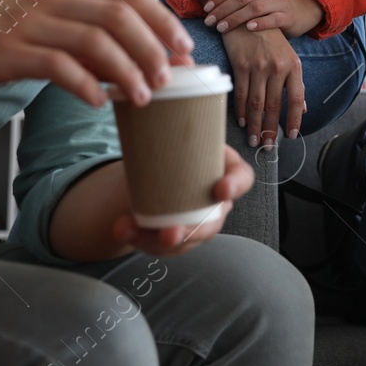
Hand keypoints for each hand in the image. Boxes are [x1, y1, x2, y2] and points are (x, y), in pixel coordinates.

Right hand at [0, 0, 192, 108]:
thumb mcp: (39, 20)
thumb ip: (79, 32)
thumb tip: (126, 59)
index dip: (163, 20)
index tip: (185, 48)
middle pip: (121, 14)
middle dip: (155, 47)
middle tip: (172, 78)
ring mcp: (31, 22)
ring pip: (97, 39)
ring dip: (127, 70)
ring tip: (143, 97)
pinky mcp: (10, 50)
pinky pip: (59, 65)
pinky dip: (86, 84)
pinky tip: (99, 103)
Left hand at [110, 145, 253, 254]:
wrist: (154, 167)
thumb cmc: (174, 147)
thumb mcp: (177, 135)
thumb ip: (170, 131)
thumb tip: (144, 120)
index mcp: (225, 170)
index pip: (242, 178)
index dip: (235, 185)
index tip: (221, 190)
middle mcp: (216, 202)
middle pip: (212, 223)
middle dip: (192, 230)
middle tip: (171, 232)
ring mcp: (197, 223)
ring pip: (184, 240)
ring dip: (158, 241)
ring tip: (132, 231)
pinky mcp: (176, 237)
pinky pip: (160, 245)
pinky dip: (138, 237)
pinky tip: (123, 229)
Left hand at [203, 0, 322, 36]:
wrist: (293, 11)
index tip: (207, 8)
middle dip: (223, 10)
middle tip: (209, 22)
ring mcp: (282, 1)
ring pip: (255, 8)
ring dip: (235, 19)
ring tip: (221, 28)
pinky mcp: (288, 16)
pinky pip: (273, 19)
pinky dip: (260, 23)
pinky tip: (248, 28)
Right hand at [222, 24, 305, 144]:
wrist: (248, 17)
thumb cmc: (270, 41)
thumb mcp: (289, 58)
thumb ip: (295, 84)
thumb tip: (303, 110)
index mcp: (294, 66)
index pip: (297, 99)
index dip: (293, 120)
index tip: (290, 136)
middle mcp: (278, 67)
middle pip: (274, 105)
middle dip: (270, 130)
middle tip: (267, 147)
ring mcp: (259, 66)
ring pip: (257, 103)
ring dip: (254, 125)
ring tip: (253, 140)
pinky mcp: (241, 65)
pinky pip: (241, 93)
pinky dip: (241, 110)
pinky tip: (242, 121)